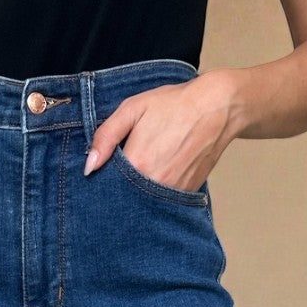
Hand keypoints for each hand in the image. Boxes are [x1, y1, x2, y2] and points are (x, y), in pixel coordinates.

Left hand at [83, 68, 236, 191]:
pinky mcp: (185, 195)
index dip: (102, 177)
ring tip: (147, 163)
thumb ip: (106, 136)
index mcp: (137, 165)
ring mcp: (172, 194)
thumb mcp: (133, 109)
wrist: (217, 108)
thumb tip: (89, 166)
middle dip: (119, 187)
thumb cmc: (174, 105)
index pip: (106, 185)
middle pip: (125, 197)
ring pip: (144, 201)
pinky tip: (160, 171)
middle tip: (127, 163)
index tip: (105, 167)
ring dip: (138, 190)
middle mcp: (154, 186)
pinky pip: (162, 201)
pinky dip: (156, 192)